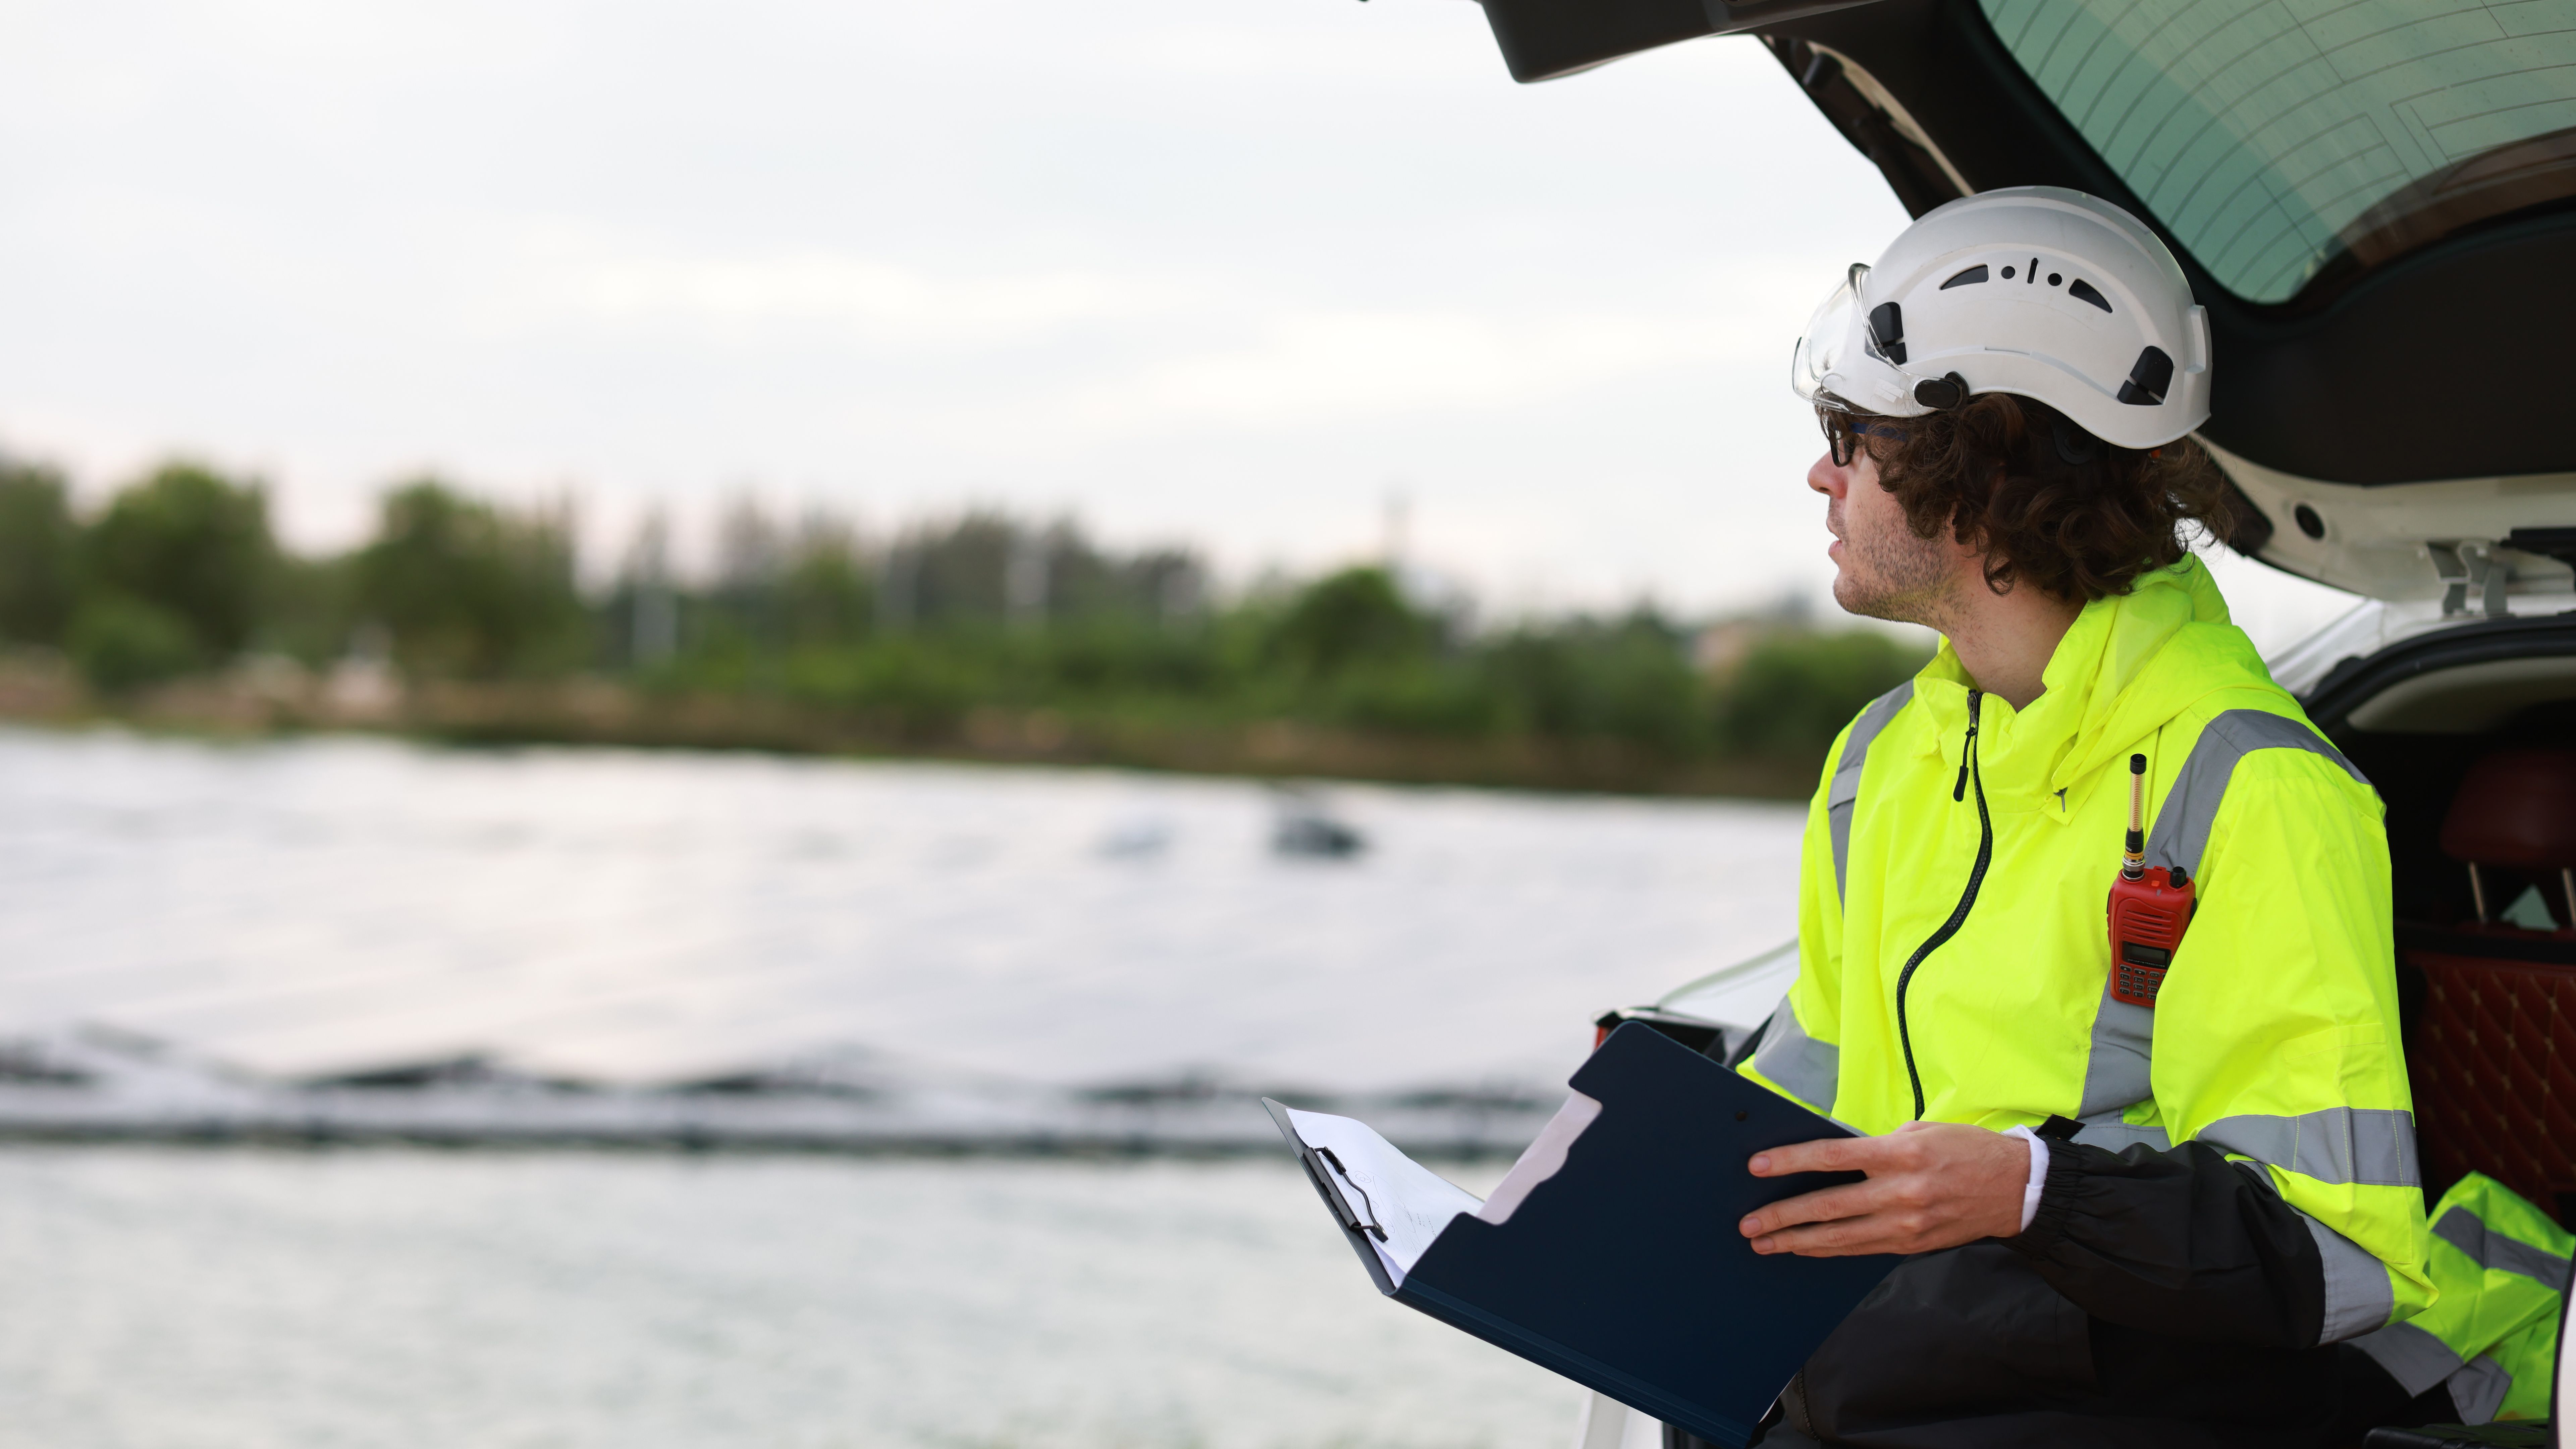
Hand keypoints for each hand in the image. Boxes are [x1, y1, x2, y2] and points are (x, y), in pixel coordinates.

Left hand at [1737, 1121, 2029, 1256]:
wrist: (2014, 1189)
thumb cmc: (1964, 1151)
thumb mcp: (1921, 1131)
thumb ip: (1877, 1146)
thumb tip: (1832, 1158)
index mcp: (1900, 1154)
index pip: (1832, 1157)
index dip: (1791, 1162)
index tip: (1758, 1167)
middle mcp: (1901, 1192)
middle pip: (1828, 1206)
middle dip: (1783, 1216)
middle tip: (1749, 1223)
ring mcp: (1906, 1224)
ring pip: (1840, 1236)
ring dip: (1797, 1241)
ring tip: (1765, 1243)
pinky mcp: (1912, 1245)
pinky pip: (1860, 1249)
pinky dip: (1828, 1249)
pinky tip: (1804, 1249)